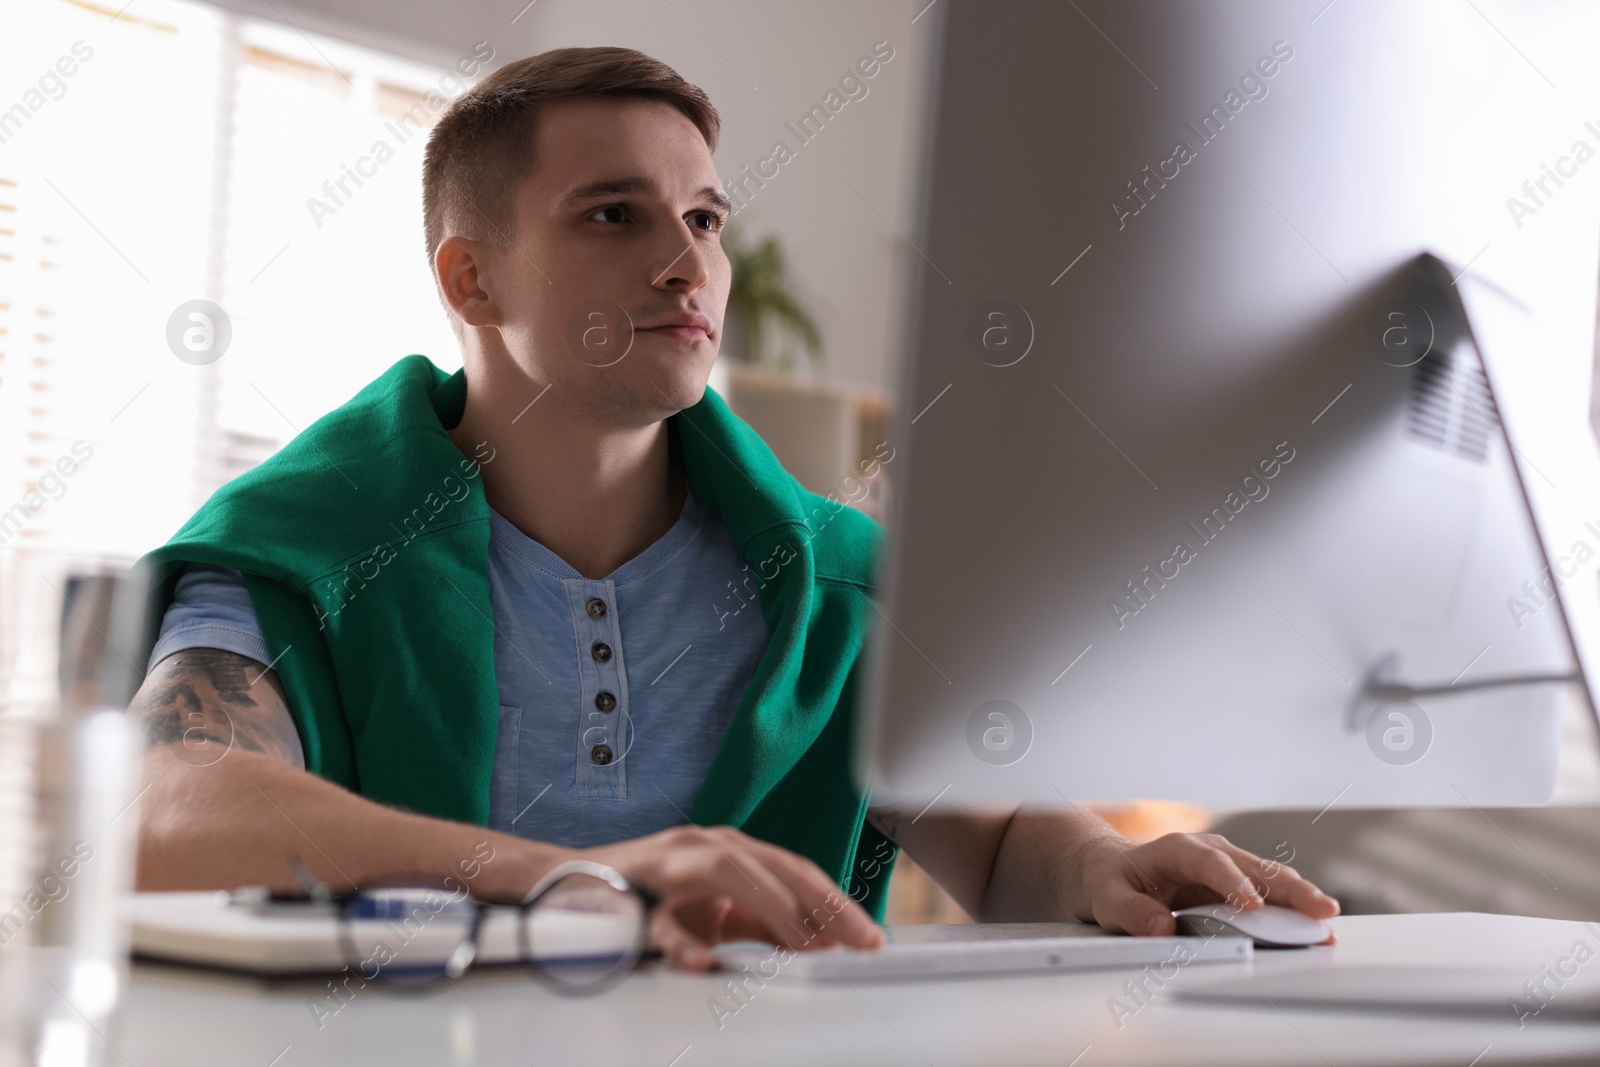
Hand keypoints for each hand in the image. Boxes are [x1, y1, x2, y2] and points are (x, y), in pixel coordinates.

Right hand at [586, 825, 885, 970]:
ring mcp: (670, 861)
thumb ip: (764, 924)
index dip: (836, 902)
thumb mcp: (717, 913)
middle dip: (822, 901)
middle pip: (777, 864)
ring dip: (771, 904)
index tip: (869, 937)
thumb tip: (819, 944)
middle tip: (856, 938)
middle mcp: (707, 846)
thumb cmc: (649, 899)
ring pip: (728, 869)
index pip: (797, 871)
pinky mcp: (631, 890)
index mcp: (732, 853)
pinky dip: (682, 940)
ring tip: (803, 940)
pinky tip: (701, 962)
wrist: (571, 887)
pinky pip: (660, 917)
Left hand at [1076, 832, 1338, 938]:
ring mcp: (1229, 865)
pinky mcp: (1238, 882)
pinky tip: (1315, 924)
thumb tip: (1162, 927)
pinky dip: (1293, 906)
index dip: (1235, 884)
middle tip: (1319, 910)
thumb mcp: (1109, 899)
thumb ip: (1132, 913)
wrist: (1115, 871)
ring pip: (1271, 877)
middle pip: (1255, 867)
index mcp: (1179, 849)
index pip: (1212, 864)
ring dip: (1301, 897)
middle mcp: (1210, 851)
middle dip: (1289, 888)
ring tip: (1328, 919)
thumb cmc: (1114, 883)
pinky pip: (1270, 892)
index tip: (1255, 907)